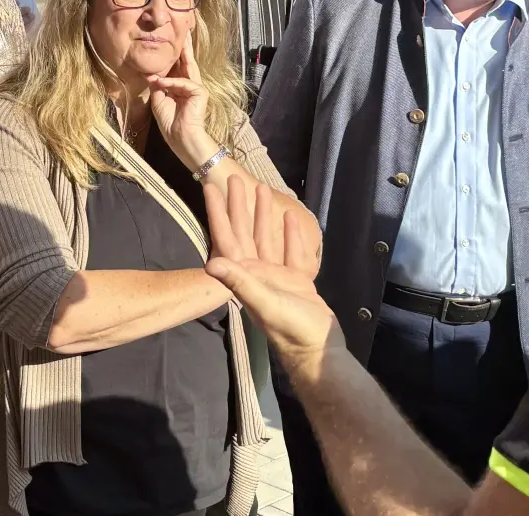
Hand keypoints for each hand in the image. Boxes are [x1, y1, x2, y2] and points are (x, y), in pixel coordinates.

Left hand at [149, 32, 214, 166]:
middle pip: (187, 62)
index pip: (178, 67)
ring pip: (188, 67)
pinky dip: (170, 82)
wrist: (181, 138)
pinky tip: (161, 83)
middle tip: (185, 31)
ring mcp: (196, 88)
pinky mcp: (200, 92)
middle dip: (186, 47)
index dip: (176, 55)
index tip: (174, 41)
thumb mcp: (159, 100)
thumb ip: (158, 86)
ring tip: (182, 40)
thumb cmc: (171, 123)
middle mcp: (190, 85)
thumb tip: (152, 74)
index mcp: (181, 87)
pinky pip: (183, 82)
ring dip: (182, 54)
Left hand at [204, 177, 341, 383]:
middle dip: (240, 206)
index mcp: (245, 276)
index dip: (218, 213)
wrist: (318, 349)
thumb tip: (212, 263)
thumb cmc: (291, 328)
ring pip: (266, 238)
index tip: (210, 188)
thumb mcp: (265, 303)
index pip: (227, 238)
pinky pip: (290, 251)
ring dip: (263, 215)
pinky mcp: (295, 281)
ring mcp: (276, 277)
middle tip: (237, 179)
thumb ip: (241, 282)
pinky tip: (290, 217)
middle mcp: (256, 274)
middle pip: (245, 232)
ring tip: (263, 190)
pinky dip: (289, 234)